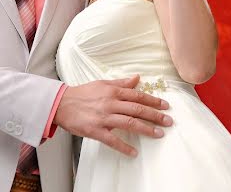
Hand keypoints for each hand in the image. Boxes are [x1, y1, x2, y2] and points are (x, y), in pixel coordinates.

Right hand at [53, 74, 172, 155]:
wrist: (61, 104)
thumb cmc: (82, 94)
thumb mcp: (102, 83)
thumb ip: (121, 83)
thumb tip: (137, 78)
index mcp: (113, 91)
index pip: (138, 96)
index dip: (153, 100)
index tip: (165, 105)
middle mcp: (110, 103)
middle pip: (138, 109)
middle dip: (155, 115)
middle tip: (168, 121)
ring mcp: (104, 117)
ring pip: (129, 123)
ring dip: (146, 129)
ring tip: (159, 134)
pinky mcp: (95, 130)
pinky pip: (112, 140)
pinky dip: (124, 146)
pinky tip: (134, 152)